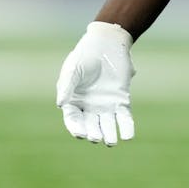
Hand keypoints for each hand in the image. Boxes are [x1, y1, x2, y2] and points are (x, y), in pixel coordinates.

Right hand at [55, 22, 135, 145]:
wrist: (106, 45)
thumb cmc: (85, 56)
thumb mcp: (72, 70)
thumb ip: (66, 86)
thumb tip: (60, 105)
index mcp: (74, 101)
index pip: (73, 120)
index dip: (76, 128)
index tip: (80, 134)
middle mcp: (89, 107)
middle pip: (90, 125)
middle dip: (93, 133)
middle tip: (96, 138)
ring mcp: (106, 105)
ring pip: (107, 125)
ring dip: (109, 135)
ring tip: (111, 142)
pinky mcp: (121, 100)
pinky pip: (124, 117)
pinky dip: (126, 127)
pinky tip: (128, 136)